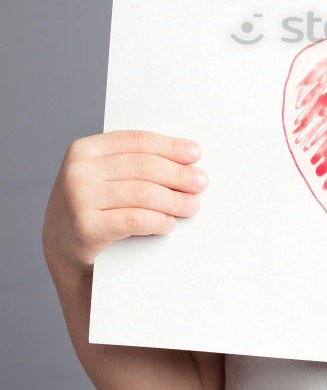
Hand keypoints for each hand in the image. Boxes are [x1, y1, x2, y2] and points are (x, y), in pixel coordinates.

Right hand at [42, 130, 207, 276]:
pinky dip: (157, 221)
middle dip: (178, 174)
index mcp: (85, 149)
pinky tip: (168, 223)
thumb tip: (187, 158)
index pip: (138, 141)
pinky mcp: (85, 227)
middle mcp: (78, 170)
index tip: (195, 154)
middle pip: (143, 166)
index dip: (170, 146)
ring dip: (173, 200)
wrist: (62, 248)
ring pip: (142, 193)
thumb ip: (133, 162)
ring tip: (191, 205)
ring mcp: (79, 198)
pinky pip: (133, 220)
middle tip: (200, 182)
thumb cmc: (94, 206)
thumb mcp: (104, 176)